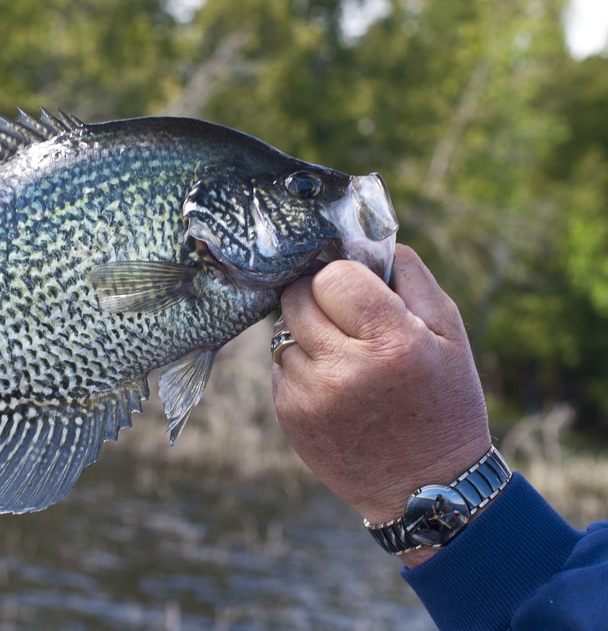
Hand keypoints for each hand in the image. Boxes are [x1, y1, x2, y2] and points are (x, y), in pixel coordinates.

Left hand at [271, 244, 492, 566]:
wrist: (424, 490)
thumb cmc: (443, 404)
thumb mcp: (450, 336)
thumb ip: (411, 279)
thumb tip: (367, 241)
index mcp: (391, 342)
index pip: (333, 276)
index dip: (342, 278)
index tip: (355, 290)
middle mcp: (344, 369)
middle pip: (298, 298)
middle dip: (317, 298)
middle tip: (341, 316)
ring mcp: (310, 395)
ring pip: (283, 331)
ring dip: (307, 334)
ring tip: (343, 358)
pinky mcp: (290, 416)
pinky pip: (280, 366)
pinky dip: (300, 366)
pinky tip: (333, 387)